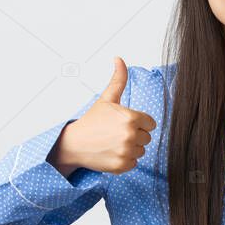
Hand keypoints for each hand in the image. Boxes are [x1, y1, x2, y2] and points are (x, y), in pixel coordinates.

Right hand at [48, 56, 156, 175]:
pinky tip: (111, 153)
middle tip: (115, 133)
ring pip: (141, 151)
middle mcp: (130, 135)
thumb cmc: (92, 120)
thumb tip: (119, 59)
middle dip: (134, 135)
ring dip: (130, 149)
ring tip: (113, 143)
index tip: (123, 123)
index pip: (150, 123)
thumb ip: (118, 79)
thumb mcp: (107, 99)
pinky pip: (134, 163)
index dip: (138, 123)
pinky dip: (124, 160)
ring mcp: (126, 152)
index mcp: (131, 117)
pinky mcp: (122, 165)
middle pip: (147, 138)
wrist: (74, 143)